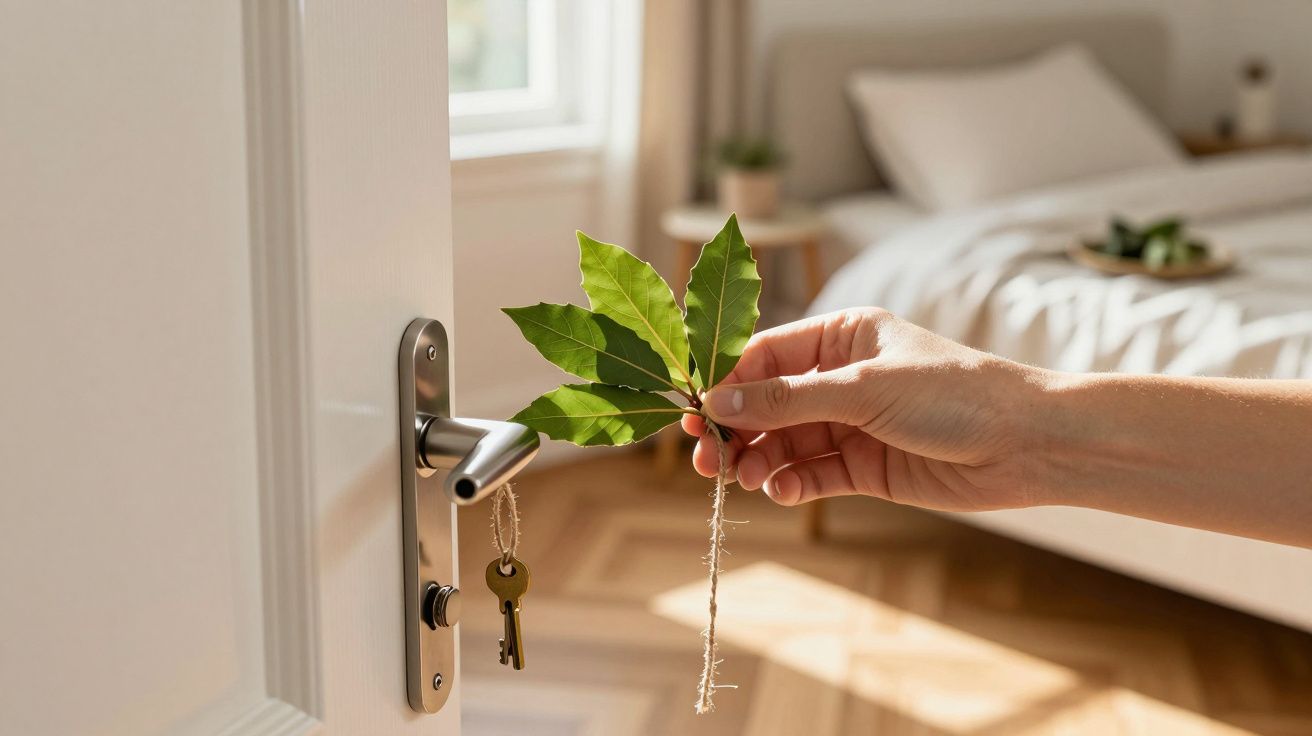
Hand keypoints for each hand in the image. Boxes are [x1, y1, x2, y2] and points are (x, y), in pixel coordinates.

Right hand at [682, 308, 1047, 510]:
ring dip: (756, 459)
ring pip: (782, 442)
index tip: (693, 407)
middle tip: (704, 454)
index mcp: (840, 337)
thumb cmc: (954, 394)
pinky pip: (810, 474)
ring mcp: (849, 424)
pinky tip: (782, 491)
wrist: (1027, 445)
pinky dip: (789, 484)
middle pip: (766, 403)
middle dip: (734, 427)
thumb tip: (719, 398)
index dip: (726, 380)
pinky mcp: (862, 467)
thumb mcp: (865, 388)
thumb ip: (789, 397)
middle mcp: (839, 378)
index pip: (764, 355)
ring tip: (742, 476)